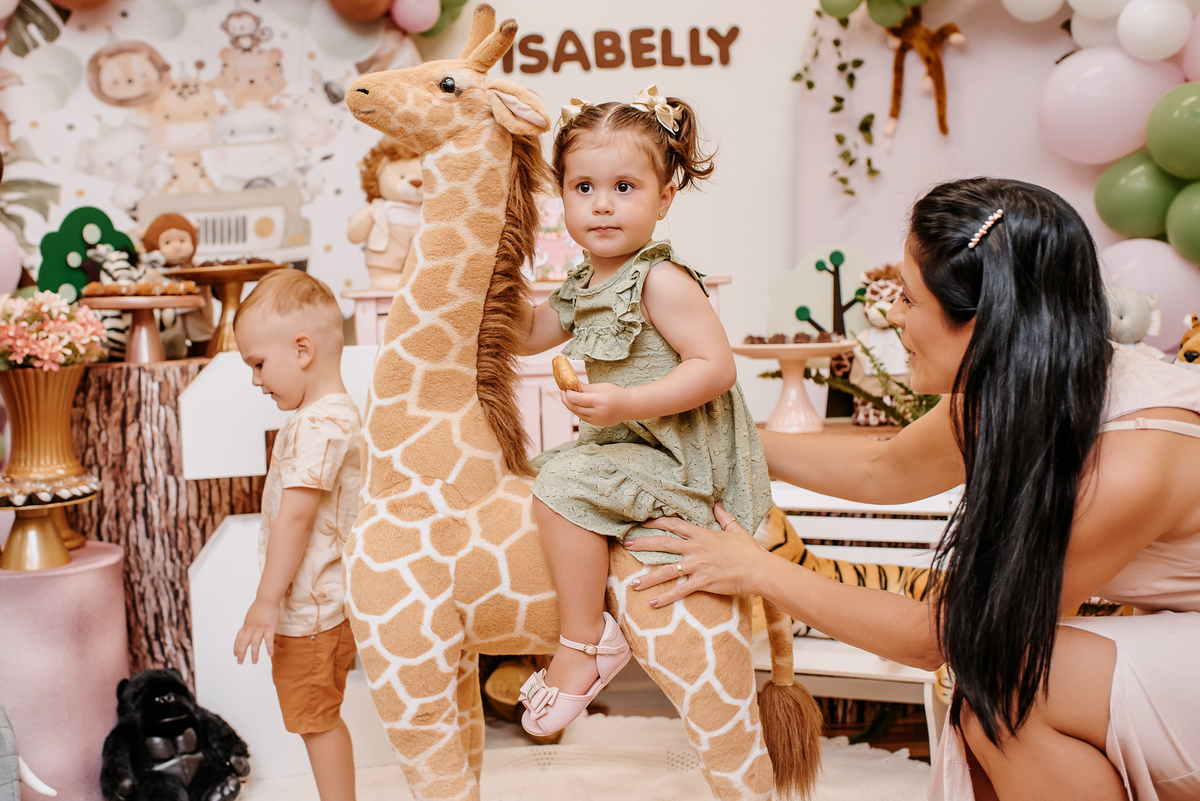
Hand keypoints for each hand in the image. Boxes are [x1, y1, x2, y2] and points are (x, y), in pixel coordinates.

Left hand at [233, 598, 279, 664]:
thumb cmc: (261, 605)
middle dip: (241, 653)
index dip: (236, 647)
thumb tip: (249, 628)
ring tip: (254, 662)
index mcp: (247, 625)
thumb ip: (250, 623)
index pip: (239, 638)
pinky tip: (270, 655)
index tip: (235, 654)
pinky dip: (269, 648)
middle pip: (244, 643)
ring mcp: (260, 628)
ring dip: (254, 654)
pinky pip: (268, 640)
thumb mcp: (251, 615)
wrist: (267, 598)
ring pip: (255, 643)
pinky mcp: (269, 627)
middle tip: (239, 662)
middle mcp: (251, 628)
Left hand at [560, 381, 632, 426]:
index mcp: (599, 401)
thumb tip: (572, 384)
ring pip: (578, 414)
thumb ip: (587, 388)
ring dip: (570, 406)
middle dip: (566, 400)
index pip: (578, 399)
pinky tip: (576, 404)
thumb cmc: (616, 394)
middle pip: (576, 408)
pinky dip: (577, 411)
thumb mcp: (602, 387)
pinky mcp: (597, 424)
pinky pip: (583, 417)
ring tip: (567, 398)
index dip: (569, 395)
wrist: (629, 407)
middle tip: (563, 393)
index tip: (565, 389)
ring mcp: (597, 420)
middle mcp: (598, 412)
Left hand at [625, 502, 769, 606]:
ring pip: (667, 570)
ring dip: (648, 578)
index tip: (642, 522)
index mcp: (703, 534)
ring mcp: (698, 565)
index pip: (674, 524)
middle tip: (626, 545)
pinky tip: (653, 603)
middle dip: (643, 544)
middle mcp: (696, 548)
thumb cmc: (749, 551)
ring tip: (632, 584)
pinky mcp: (703, 582)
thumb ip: (724, 517)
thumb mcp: (737, 530)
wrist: (759, 570)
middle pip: (664, 544)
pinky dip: (666, 597)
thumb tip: (718, 504)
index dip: (657, 522)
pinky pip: (680, 591)